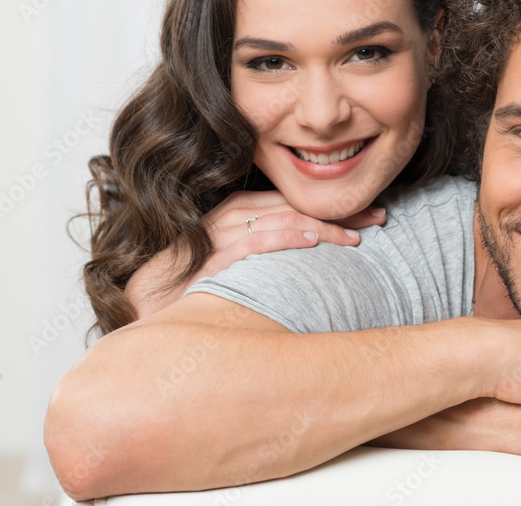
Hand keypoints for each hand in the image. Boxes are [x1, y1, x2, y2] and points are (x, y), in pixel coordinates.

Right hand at [126, 190, 385, 318]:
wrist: (142, 317)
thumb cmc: (192, 293)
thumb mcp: (237, 269)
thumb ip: (269, 259)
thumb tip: (316, 259)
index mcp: (236, 216)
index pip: (292, 204)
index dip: (334, 208)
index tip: (372, 216)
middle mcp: (227, 221)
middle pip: (291, 208)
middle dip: (338, 213)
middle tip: (378, 219)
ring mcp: (215, 241)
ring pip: (276, 221)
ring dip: (320, 226)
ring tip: (356, 237)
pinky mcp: (205, 264)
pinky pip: (248, 244)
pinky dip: (280, 239)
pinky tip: (309, 241)